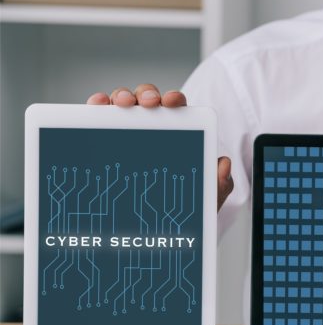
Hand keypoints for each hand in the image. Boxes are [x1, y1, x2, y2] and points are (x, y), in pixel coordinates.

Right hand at [86, 84, 233, 210]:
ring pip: (122, 105)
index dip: (174, 99)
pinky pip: (98, 120)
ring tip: (120, 103)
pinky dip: (96, 108)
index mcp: (178, 133)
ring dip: (120, 97)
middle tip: (148, 103)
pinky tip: (96, 107)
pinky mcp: (105, 140)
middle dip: (146, 94)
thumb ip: (219, 183)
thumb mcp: (205, 198)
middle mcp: (152, 127)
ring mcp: (127, 132)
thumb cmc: (181, 209)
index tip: (173, 102)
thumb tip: (223, 164)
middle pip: (147, 100)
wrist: (156, 230)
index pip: (177, 109)